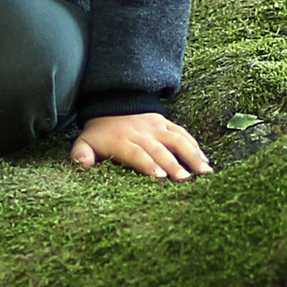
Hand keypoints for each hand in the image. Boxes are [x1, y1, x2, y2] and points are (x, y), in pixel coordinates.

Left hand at [70, 111, 209, 179]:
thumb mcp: (84, 143)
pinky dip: (195, 146)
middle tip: (184, 180)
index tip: (160, 177)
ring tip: (203, 172)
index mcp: (121, 140)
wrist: (112, 106)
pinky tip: (205, 161)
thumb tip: (83, 165)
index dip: (148, 164)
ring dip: (191, 155)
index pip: (136, 153)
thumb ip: (81, 155)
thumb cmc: (99, 135)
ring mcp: (156, 127)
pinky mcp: (166, 124)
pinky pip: (183, 134)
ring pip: (176, 140)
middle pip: (159, 149)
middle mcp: (141, 133)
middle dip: (173, 164)